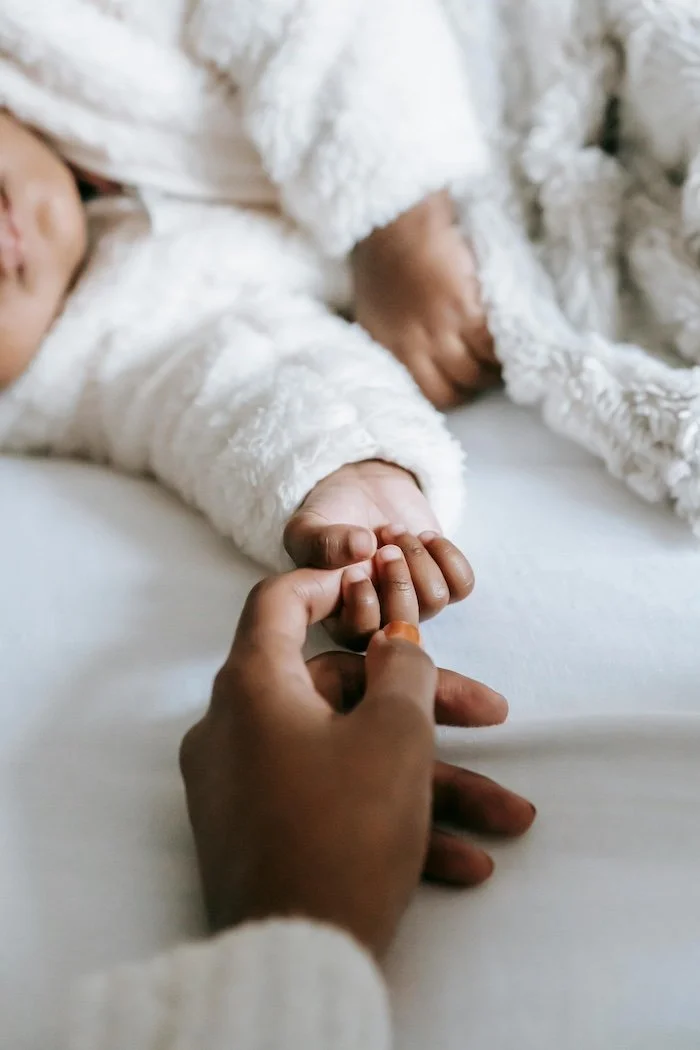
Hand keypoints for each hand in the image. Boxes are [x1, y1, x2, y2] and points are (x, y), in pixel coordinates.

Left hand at [180, 554, 534, 960]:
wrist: (296, 960)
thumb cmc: (345, 827)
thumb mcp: (394, 736)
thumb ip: (403, 671)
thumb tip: (394, 642)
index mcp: (252, 688)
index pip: (277, 604)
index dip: (330, 582)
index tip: (376, 580)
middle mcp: (236, 730)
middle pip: (339, 691)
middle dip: (426, 709)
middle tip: (493, 717)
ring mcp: (245, 788)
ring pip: (348, 757)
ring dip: (429, 782)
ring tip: (508, 817)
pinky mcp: (262, 836)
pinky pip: (330, 805)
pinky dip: (391, 821)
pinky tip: (466, 862)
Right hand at [284, 460, 473, 645]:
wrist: (363, 488)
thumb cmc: (330, 515)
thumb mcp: (309, 526)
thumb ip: (322, 541)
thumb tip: (362, 548)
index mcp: (341, 617)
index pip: (360, 637)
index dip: (364, 605)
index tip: (354, 570)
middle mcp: (381, 617)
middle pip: (404, 625)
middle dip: (397, 580)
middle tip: (384, 546)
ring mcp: (415, 602)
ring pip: (435, 601)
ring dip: (418, 558)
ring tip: (396, 531)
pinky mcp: (442, 581)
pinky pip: (462, 584)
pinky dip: (447, 555)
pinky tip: (425, 536)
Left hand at [352, 191, 500, 408]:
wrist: (397, 222)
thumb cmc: (384, 261)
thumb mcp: (375, 311)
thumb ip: (394, 341)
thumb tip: (414, 363)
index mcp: (390, 349)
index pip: (430, 395)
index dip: (453, 393)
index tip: (465, 382)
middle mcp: (414, 347)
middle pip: (457, 389)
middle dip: (475, 383)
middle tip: (489, 368)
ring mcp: (440, 330)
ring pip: (477, 371)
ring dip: (494, 367)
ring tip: (502, 353)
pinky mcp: (465, 309)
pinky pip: (492, 345)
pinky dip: (503, 346)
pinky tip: (508, 337)